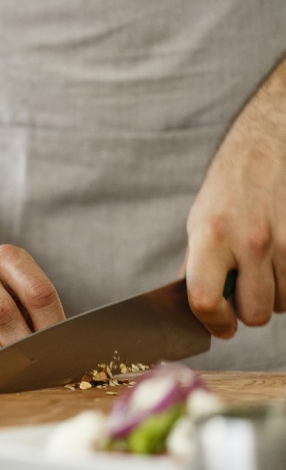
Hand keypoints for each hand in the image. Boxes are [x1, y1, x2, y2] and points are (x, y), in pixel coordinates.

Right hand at [0, 245, 64, 368]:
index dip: (54, 327)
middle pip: (1, 314)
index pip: (37, 293)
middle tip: (38, 369)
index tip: (62, 352)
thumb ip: (35, 306)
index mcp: (4, 257)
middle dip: (23, 349)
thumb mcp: (13, 278)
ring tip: (11, 374)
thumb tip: (59, 351)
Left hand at [184, 60, 285, 336]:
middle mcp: (250, 240)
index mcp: (211, 235)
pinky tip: (285, 259)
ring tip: (266, 266)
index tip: (220, 325)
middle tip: (246, 290)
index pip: (205, 301)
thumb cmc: (231, 185)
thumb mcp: (201, 219)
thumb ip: (197, 264)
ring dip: (276, 294)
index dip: (212, 323)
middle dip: (250, 310)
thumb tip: (193, 308)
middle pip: (256, 313)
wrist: (272, 143)